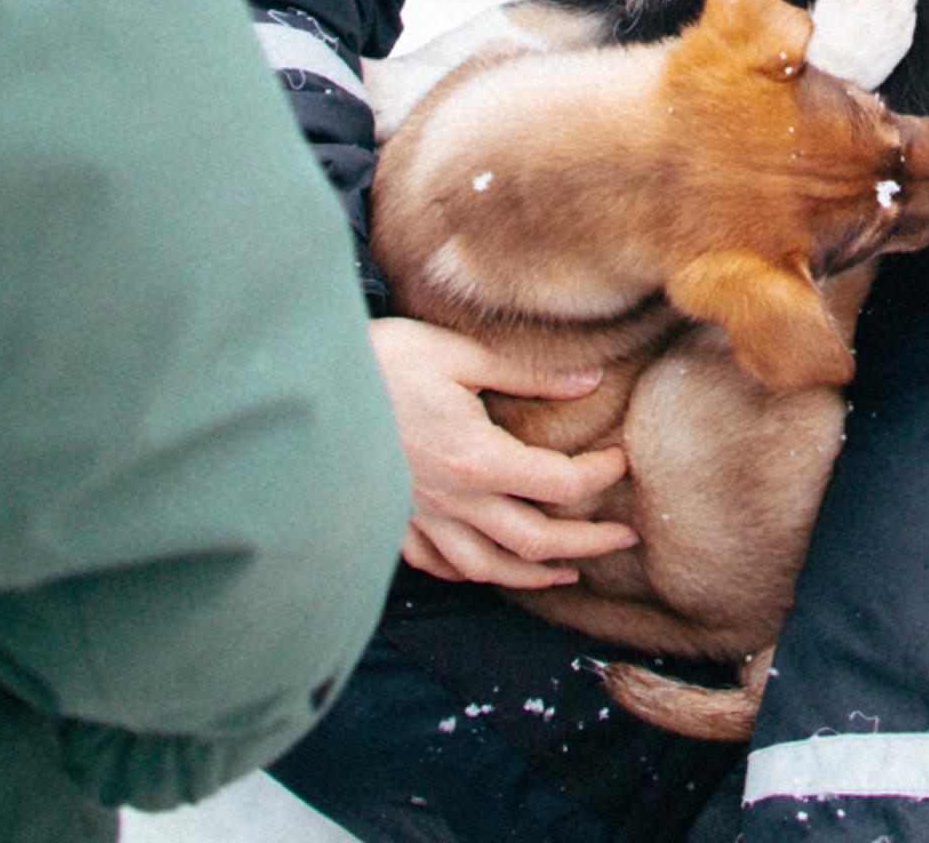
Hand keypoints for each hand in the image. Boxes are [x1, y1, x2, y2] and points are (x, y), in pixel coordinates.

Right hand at [369, 317, 635, 587]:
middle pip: (535, 542)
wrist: (304, 385)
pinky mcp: (391, 521)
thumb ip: (529, 375)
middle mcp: (452, 500)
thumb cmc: (381, 360)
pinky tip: (490, 566)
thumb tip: (590, 381)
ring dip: (534, 574)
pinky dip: (471, 571)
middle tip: (623, 538)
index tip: (620, 459)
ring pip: (488, 567)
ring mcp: (418, 517)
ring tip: (568, 572)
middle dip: (587, 544)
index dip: (601, 475)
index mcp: (477, 458)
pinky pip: (438, 563)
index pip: (560, 484)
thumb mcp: (459, 354)